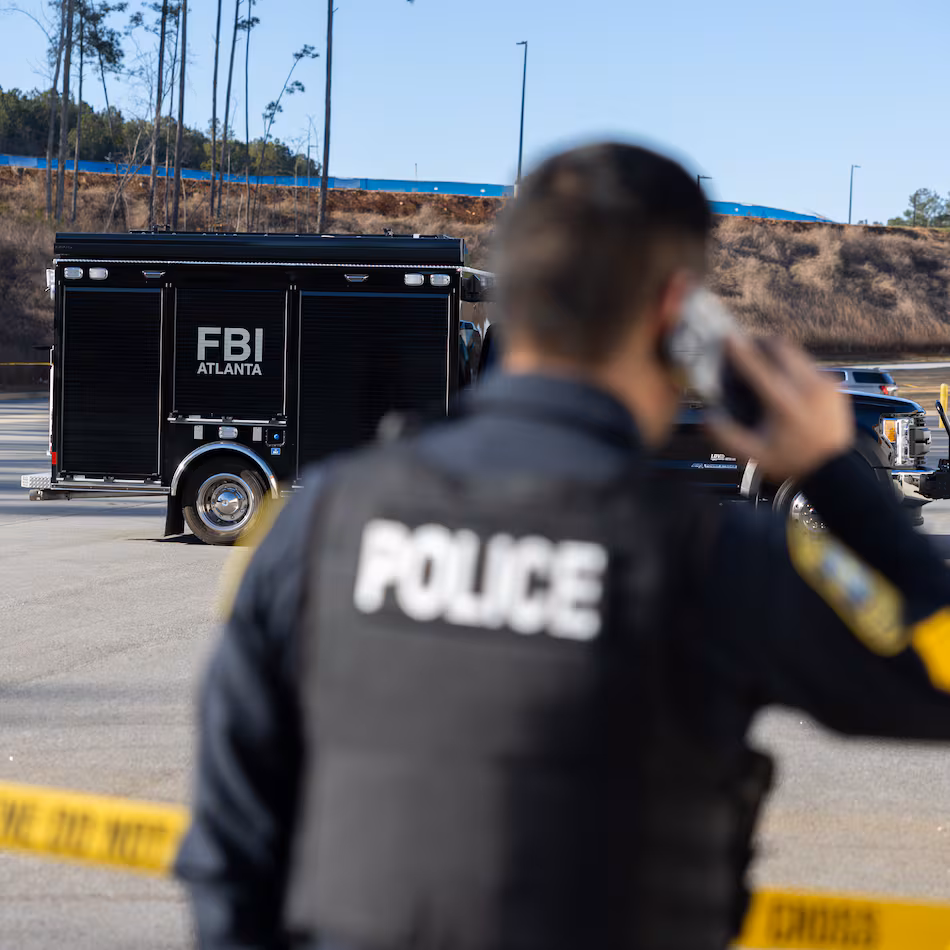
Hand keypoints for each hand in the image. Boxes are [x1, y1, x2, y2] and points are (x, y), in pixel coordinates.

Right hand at [707, 337, 853, 481]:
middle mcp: (808, 387)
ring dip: (777, 353)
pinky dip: (793, 367)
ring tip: (763, 362)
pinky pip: (809, 365)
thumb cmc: (791, 463)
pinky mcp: (835, 385)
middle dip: (761, 343)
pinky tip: (784, 381)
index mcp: (786, 404)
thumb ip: (726, 435)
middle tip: (746, 347)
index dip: (740, 351)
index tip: (728, 337)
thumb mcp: (753, 456)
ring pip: (796, 353)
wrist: (835, 471)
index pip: (758, 368)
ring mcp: (825, 384)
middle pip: (781, 347)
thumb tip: (707, 416)